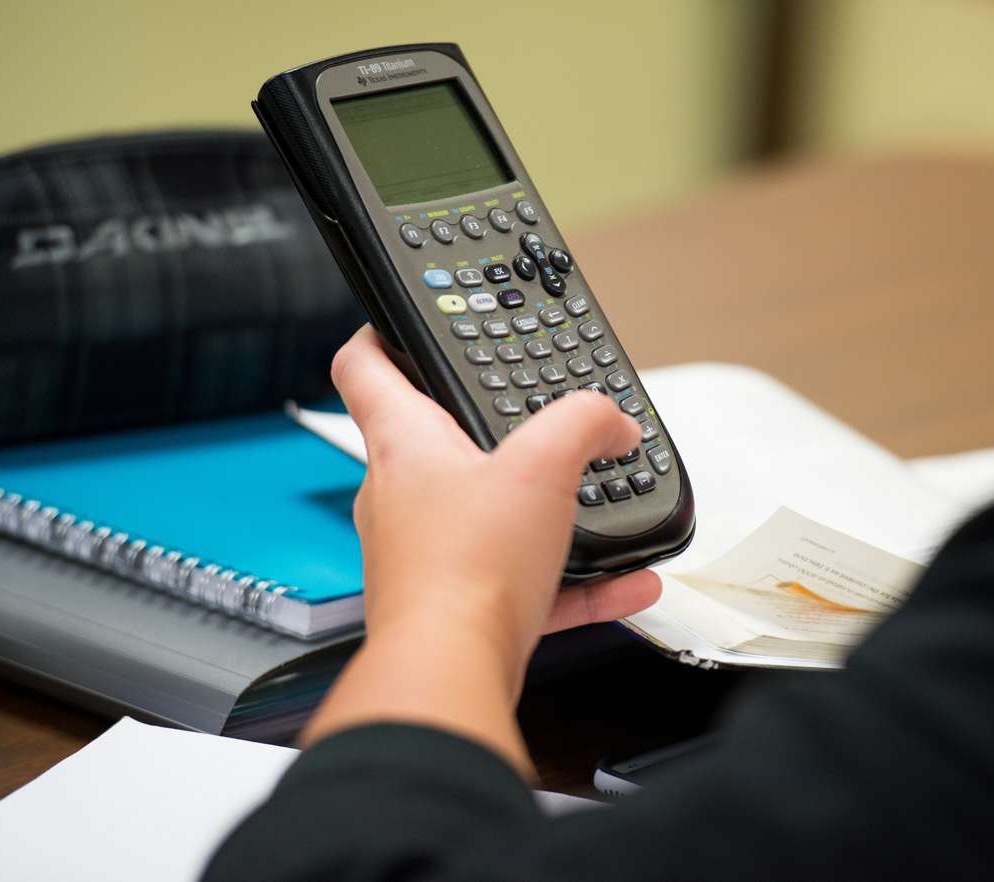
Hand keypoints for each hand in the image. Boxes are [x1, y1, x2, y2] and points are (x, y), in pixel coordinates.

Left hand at [332, 326, 653, 685]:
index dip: (384, 332)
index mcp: (404, 444)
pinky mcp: (457, 604)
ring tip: (592, 501)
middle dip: (490, 428)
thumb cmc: (463, 569)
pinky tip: (628, 580)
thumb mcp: (542, 466)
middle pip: (437, 442)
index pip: (365, 365)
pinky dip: (574, 577)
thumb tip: (611, 422)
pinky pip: (524, 578)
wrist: (449, 672)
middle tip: (537, 415)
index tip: (406, 320)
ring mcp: (425, 553)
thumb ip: (584, 424)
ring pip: (487, 514)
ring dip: (542, 508)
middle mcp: (401, 495)